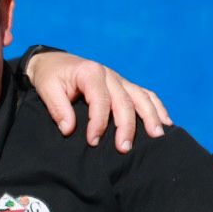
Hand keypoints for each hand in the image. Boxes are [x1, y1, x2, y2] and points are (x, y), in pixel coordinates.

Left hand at [26, 52, 171, 152]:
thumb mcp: (46, 89)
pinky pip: (145, 94)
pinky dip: (157, 107)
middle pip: (124, 101)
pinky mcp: (124, 85)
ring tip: (157, 137)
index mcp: (90, 73)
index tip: (93, 142)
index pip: (100, 100)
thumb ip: (58, 109)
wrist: (53, 62)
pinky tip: (166, 122)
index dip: (98, 122)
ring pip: (141, 97)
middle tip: (123, 149)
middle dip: (126, 127)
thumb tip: (69, 130)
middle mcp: (109, 74)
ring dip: (150, 117)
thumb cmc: (50, 77)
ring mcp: (119, 79)